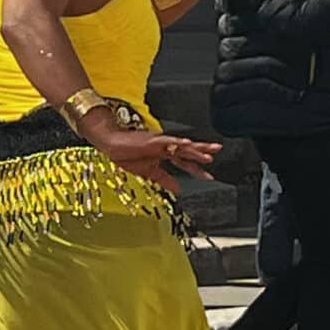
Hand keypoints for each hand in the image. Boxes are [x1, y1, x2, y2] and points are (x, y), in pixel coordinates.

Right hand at [88, 117, 219, 188]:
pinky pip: (168, 141)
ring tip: (208, 156)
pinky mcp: (152, 140)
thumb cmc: (126, 155)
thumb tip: (178, 189)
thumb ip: (165, 179)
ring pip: (182, 145)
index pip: (184, 161)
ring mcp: (160, 142)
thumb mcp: (149, 172)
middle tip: (217, 152)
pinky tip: (187, 144)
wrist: (111, 145)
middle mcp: (165, 146)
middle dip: (202, 152)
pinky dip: (177, 142)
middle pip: (188, 150)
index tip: (208, 176)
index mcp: (164, 153)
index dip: (196, 169)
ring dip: (195, 150)